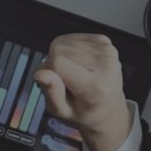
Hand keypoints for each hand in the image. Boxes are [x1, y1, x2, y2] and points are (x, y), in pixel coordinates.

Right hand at [32, 34, 130, 150]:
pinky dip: (70, 49)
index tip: (54, 84)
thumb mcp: (62, 112)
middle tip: (64, 81)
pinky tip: (78, 63)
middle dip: (53, 63)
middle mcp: (106, 65)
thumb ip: (51, 92)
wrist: (109, 108)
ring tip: (73, 73)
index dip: (47, 71)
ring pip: (64, 42)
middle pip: (59, 49)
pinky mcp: (105, 42)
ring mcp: (107, 51)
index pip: (58, 62)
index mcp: (96, 86)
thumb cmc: (85, 112)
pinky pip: (73, 38)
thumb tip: (40, 73)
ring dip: (62, 56)